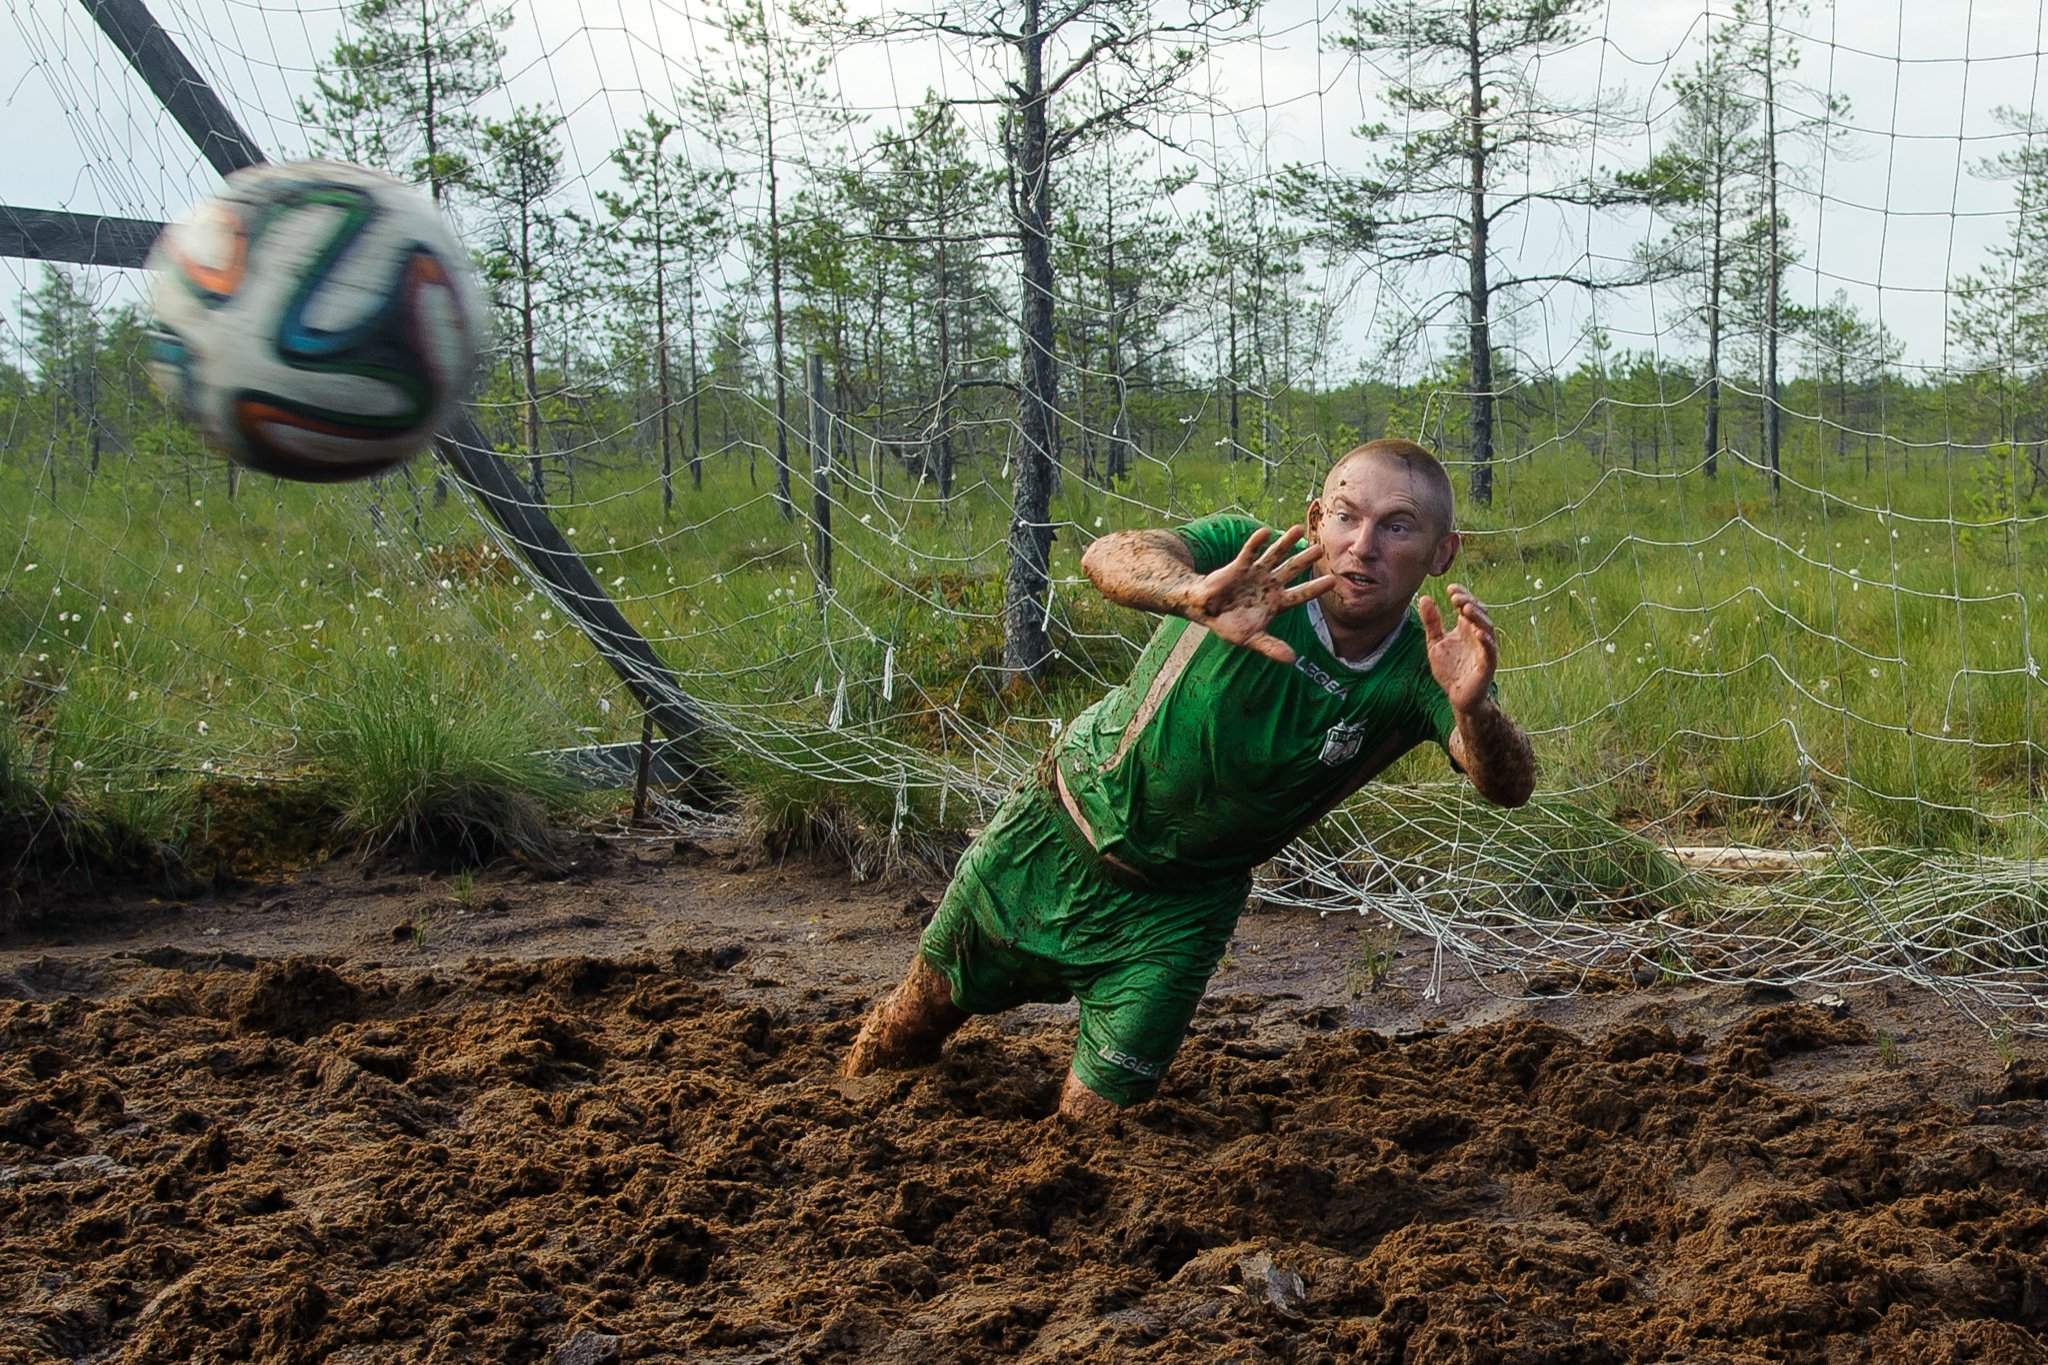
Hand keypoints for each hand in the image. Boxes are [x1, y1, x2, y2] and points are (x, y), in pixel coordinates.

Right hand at [1185, 524, 1333, 664]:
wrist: (1207, 612)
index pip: (1300, 594)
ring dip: (1285, 543)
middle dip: (1304, 560)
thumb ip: (1271, 647)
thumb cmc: (1231, 625)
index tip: (1333, 580)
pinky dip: (1256, 543)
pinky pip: (1249, 553)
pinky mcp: (1239, 566)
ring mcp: (1255, 574)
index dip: (1315, 588)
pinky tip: (1265, 532)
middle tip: (1320, 549)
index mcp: (1276, 603)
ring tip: (1298, 529)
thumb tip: (1292, 660)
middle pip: (1291, 570)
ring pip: (1274, 556)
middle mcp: (1269, 585)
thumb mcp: (1252, 639)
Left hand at [1420, 583, 1496, 712]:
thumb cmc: (1450, 669)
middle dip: (1469, 602)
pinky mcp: (1487, 665)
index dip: (1461, 594)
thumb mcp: (1435, 642)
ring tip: (1466, 608)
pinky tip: (1477, 633)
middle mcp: (1478, 635)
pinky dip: (1486, 641)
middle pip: (1479, 613)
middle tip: (1455, 596)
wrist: (1457, 697)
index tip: (1449, 588)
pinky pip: (1490, 651)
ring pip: (1487, 628)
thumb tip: (1424, 598)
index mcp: (1466, 628)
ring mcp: (1484, 649)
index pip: (1468, 605)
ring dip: (1477, 617)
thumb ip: (1431, 622)